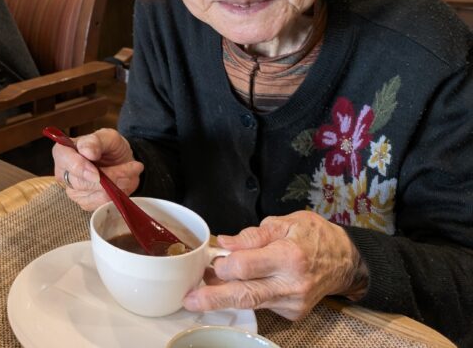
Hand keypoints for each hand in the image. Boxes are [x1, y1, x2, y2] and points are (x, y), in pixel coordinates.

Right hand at [51, 128, 143, 210]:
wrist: (122, 161)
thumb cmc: (110, 147)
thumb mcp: (107, 136)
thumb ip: (95, 142)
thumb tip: (86, 152)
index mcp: (64, 152)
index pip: (64, 159)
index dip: (79, 167)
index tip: (97, 172)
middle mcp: (64, 173)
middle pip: (80, 182)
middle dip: (109, 177)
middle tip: (131, 167)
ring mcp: (74, 191)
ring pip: (95, 195)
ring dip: (118, 184)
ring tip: (131, 171)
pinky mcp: (86, 203)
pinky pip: (103, 204)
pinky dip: (119, 193)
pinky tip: (126, 181)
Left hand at [183, 210, 366, 319]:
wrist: (346, 260)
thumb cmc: (314, 235)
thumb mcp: (285, 222)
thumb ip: (253, 235)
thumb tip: (225, 244)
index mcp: (289, 256)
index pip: (245, 267)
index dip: (224, 264)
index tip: (211, 260)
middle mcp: (291, 284)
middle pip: (245, 295)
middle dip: (214, 298)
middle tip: (190, 300)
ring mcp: (293, 303)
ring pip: (251, 303)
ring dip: (224, 297)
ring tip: (202, 293)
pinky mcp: (293, 313)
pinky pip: (263, 305)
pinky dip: (246, 297)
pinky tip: (235, 288)